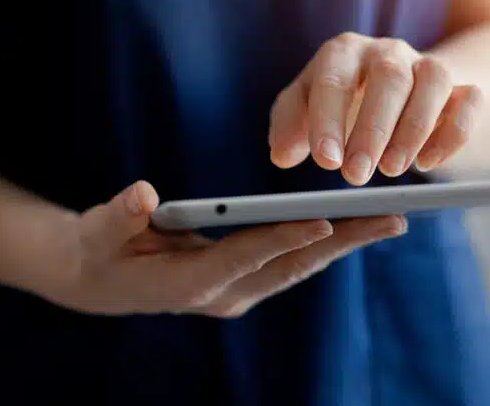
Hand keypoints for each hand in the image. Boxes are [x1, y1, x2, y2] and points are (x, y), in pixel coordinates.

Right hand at [40, 182, 405, 318]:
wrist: (98, 281)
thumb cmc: (99, 249)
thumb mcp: (100, 230)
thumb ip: (120, 216)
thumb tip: (141, 196)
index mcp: (187, 282)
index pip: (245, 257)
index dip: (283, 238)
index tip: (325, 220)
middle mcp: (221, 295)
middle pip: (289, 267)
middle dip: (341, 243)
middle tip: (391, 220)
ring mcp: (235, 293)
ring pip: (298, 268)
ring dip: (344, 245)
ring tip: (389, 221)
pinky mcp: (242, 285)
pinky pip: (290, 265)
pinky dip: (324, 245)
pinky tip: (354, 227)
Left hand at [269, 32, 482, 183]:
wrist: (393, 90)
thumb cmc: (338, 101)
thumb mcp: (304, 108)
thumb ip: (288, 127)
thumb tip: (282, 155)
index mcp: (343, 52)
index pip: (334, 80)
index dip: (329, 121)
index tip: (325, 162)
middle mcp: (388, 52)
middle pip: (389, 78)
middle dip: (373, 129)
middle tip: (356, 176)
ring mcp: (427, 65)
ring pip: (434, 81)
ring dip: (414, 128)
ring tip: (391, 170)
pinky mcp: (460, 88)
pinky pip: (469, 100)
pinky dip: (454, 132)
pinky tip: (429, 163)